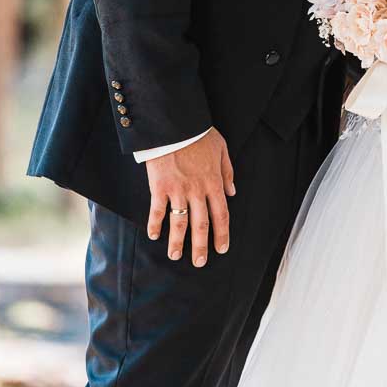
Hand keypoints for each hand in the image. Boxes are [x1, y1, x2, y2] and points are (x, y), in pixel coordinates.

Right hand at [145, 127, 234, 265]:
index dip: (222, 234)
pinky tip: (154, 236)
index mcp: (214, 182)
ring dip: (177, 241)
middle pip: (201, 224)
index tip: (221, 249)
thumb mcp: (222, 148)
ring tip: (175, 255)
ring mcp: (178, 190)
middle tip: (199, 263)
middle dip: (201, 246)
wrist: (176, 124)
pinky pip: (158, 211)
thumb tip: (233, 191)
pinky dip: (155, 224)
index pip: (221, 214)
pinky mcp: (160, 187)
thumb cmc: (199, 133)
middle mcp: (197, 190)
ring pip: (180, 222)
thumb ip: (227, 171)